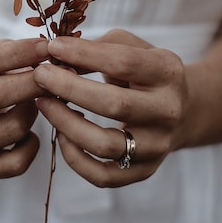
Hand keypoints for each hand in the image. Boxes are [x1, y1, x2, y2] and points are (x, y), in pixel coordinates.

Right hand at [0, 38, 49, 177]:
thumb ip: (8, 51)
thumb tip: (46, 55)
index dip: (16, 53)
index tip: (47, 47)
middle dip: (33, 83)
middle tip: (60, 75)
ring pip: (9, 130)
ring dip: (33, 112)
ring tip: (39, 101)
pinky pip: (14, 163)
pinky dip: (31, 147)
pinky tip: (31, 132)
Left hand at [32, 30, 189, 186]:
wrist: (181, 112)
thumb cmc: (144, 74)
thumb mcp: (132, 48)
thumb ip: (98, 48)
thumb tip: (58, 56)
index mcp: (168, 73)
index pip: (124, 62)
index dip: (84, 54)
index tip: (52, 47)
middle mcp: (168, 111)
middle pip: (114, 105)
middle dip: (69, 89)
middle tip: (40, 76)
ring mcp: (157, 145)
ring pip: (104, 145)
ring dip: (65, 124)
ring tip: (45, 104)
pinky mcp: (144, 171)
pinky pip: (103, 176)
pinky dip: (75, 158)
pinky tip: (62, 136)